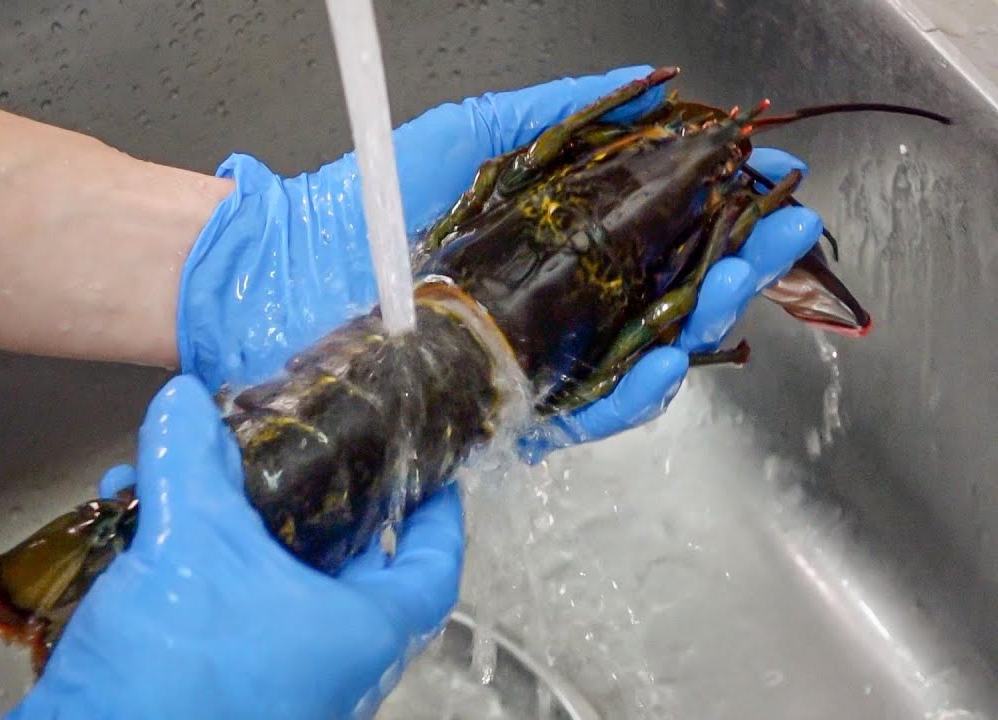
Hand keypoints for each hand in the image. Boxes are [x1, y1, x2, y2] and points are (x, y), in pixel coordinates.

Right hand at [5, 375, 465, 719]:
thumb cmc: (178, 679)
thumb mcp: (191, 546)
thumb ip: (192, 462)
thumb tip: (185, 401)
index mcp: (361, 634)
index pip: (432, 571)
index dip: (439, 517)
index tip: (435, 472)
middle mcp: (328, 665)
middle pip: (340, 562)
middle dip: (302, 495)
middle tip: (289, 445)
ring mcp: (271, 681)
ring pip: (266, 578)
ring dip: (222, 519)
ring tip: (180, 473)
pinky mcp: (212, 685)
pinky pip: (218, 605)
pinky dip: (186, 559)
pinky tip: (133, 519)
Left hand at [177, 66, 823, 459]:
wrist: (281, 268)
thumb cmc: (363, 202)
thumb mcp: (470, 137)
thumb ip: (558, 117)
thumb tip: (646, 84)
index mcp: (549, 247)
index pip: (655, 238)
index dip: (718, 215)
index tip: (770, 187)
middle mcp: (547, 308)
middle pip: (662, 300)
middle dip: (733, 270)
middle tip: (782, 240)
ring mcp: (526, 360)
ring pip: (636, 359)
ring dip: (700, 326)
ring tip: (741, 287)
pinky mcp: (498, 408)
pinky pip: (582, 411)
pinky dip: (632, 389)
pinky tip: (671, 355)